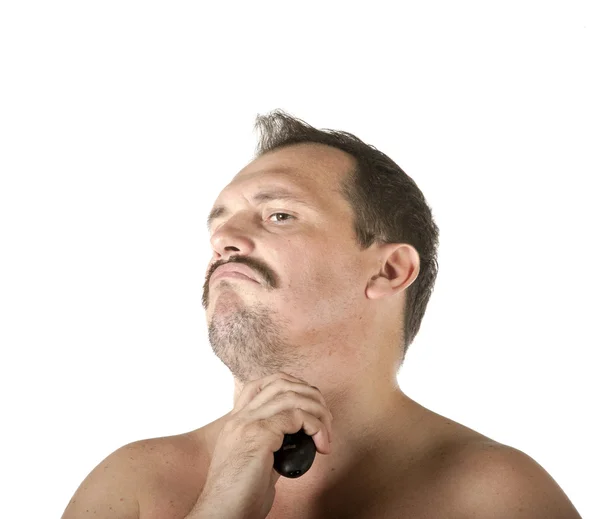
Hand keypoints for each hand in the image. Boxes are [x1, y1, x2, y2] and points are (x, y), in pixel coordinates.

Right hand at [190, 371, 333, 518]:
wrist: (222, 515)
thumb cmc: (238, 498)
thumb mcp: (255, 464)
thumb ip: (271, 446)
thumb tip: (295, 441)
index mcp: (236, 422)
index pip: (261, 384)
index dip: (290, 386)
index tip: (309, 406)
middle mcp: (240, 418)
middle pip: (280, 382)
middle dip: (310, 395)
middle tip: (326, 420)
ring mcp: (247, 423)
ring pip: (291, 395)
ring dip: (318, 411)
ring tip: (327, 432)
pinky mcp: (259, 435)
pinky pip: (297, 415)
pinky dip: (316, 426)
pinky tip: (321, 444)